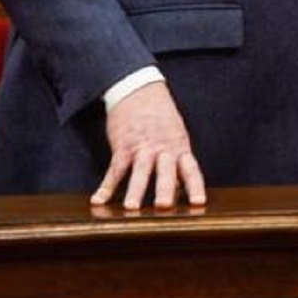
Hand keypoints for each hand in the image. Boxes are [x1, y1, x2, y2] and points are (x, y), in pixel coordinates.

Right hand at [91, 81, 206, 209]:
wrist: (139, 89)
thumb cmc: (160, 115)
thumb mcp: (176, 134)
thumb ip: (178, 160)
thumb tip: (181, 186)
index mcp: (179, 148)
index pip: (191, 170)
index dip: (195, 187)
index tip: (199, 203)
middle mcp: (162, 149)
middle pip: (166, 172)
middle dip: (165, 190)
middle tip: (164, 207)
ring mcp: (142, 148)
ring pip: (140, 171)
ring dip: (135, 190)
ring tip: (131, 208)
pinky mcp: (122, 146)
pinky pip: (115, 169)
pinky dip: (106, 185)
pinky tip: (99, 200)